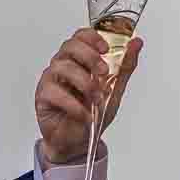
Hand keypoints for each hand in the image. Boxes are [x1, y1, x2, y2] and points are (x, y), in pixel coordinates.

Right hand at [34, 27, 144, 170]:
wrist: (79, 143)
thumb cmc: (92, 114)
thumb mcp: (114, 90)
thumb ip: (124, 66)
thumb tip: (136, 43)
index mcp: (78, 60)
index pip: (80, 37)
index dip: (92, 38)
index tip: (105, 48)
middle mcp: (62, 65)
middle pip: (70, 47)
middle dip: (89, 57)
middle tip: (103, 72)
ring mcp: (51, 79)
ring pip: (63, 68)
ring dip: (84, 83)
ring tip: (96, 100)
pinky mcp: (43, 96)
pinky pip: (54, 92)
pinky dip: (73, 104)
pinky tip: (85, 114)